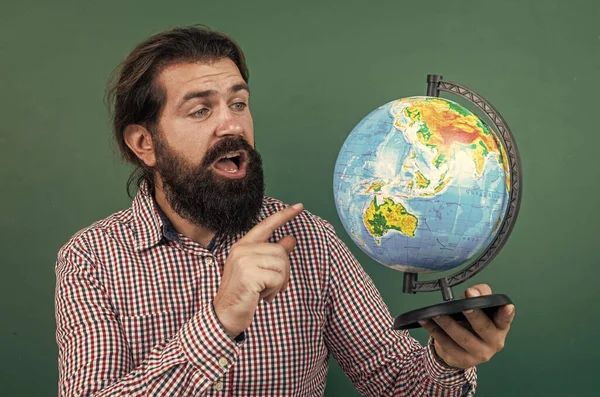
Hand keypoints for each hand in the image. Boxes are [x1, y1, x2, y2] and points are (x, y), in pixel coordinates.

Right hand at [213, 203, 303, 337]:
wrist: (224, 315)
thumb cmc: (244, 294)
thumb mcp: (259, 271)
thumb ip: (273, 254)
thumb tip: (290, 239)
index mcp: (243, 246)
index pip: (266, 225)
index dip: (284, 215)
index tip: (300, 206)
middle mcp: (242, 249)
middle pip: (281, 252)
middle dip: (283, 272)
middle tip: (270, 286)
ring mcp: (244, 260)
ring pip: (282, 265)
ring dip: (279, 283)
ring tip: (264, 291)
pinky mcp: (249, 274)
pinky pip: (278, 278)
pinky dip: (275, 290)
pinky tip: (261, 297)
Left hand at [419, 284, 514, 368]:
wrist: (463, 350)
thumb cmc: (473, 324)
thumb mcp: (479, 309)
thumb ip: (480, 295)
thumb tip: (474, 291)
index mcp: (500, 327)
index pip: (505, 320)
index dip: (507, 313)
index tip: (507, 306)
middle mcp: (493, 342)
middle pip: (483, 328)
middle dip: (474, 316)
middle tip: (465, 306)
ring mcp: (478, 354)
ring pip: (462, 338)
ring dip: (448, 324)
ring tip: (437, 313)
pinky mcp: (462, 360)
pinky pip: (446, 344)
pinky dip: (434, 331)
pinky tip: (426, 321)